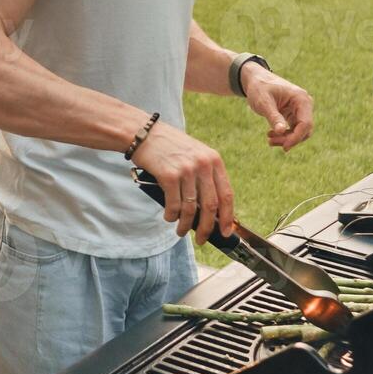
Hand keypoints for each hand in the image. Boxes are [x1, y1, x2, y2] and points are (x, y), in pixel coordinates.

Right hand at [130, 120, 233, 244]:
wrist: (144, 133)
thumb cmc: (169, 147)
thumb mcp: (195, 155)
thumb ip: (205, 176)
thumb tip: (211, 210)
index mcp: (214, 160)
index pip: (227, 194)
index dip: (228, 217)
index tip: (225, 232)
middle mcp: (203, 164)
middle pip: (211, 206)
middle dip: (206, 228)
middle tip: (202, 240)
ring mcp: (186, 170)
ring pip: (191, 208)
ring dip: (185, 225)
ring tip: (180, 231)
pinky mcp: (169, 175)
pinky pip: (173, 205)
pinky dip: (171, 216)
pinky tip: (169, 217)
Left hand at [241, 64, 313, 151]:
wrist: (255, 80)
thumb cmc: (259, 88)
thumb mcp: (264, 102)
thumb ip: (273, 116)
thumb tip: (281, 131)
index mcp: (301, 99)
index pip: (306, 123)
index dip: (296, 137)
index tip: (284, 147)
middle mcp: (304, 104)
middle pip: (304, 130)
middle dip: (290, 139)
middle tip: (270, 142)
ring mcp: (300, 110)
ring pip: (299, 132)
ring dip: (286, 139)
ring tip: (269, 140)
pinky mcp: (293, 114)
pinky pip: (293, 129)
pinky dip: (284, 135)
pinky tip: (271, 135)